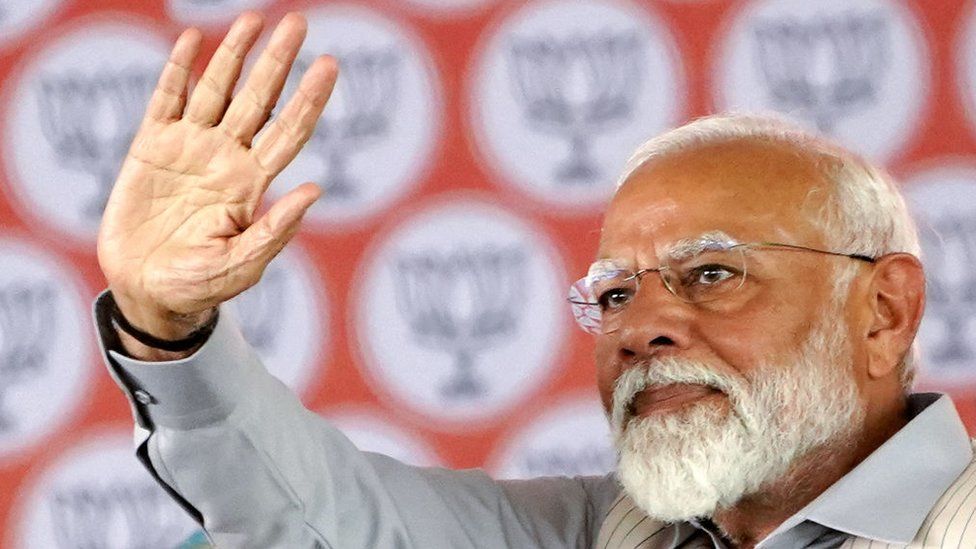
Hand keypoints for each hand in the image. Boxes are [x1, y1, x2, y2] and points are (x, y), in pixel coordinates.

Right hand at [97, 12, 336, 344]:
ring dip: (234, 54)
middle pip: (259, 99)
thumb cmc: (199, 286)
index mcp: (251, 184)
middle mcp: (226, 158)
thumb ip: (275, 231)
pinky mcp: (150, 148)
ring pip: (217, 89)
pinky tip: (193, 41)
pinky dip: (178, 69)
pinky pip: (166, 99)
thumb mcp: (241, 265)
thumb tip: (316, 191)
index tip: (329, 65)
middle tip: (299, 23)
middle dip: (278, 62)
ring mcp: (189, 148)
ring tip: (254, 18)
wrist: (146, 292)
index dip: (309, 99)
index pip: (289, 131)